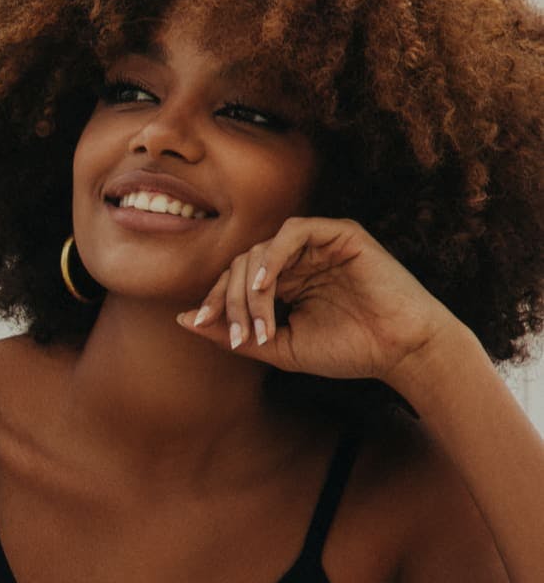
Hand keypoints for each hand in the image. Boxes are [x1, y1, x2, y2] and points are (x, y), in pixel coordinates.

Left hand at [177, 216, 455, 385]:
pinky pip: (292, 232)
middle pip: (240, 264)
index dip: (214, 300)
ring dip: (250, 288)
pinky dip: (272, 257)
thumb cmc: (348, 351)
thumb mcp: (281, 348)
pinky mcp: (339, 234)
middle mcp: (296, 260)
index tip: (203, 325)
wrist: (400, 351)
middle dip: (231, 301)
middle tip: (244, 337)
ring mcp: (317, 244)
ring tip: (260, 323)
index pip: (233, 280)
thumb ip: (235, 334)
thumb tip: (183, 320)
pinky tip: (266, 287)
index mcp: (283, 283)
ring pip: (260, 250)